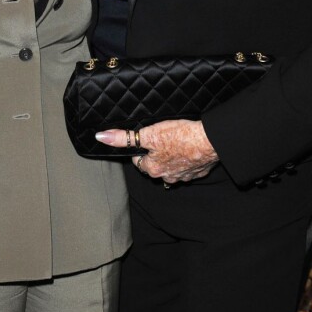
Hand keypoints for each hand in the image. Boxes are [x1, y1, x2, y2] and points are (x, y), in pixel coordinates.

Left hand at [96, 119, 218, 183]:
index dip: (140, 149)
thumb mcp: (148, 133)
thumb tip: (102, 137)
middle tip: (161, 139)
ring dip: (172, 159)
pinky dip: (188, 160)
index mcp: (153, 169)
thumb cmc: (180, 136)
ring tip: (176, 143)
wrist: (210, 141)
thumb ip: (124, 138)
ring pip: (172, 168)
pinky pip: (189, 167)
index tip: (144, 140)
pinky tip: (190, 149)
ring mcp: (184, 176)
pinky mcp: (198, 172)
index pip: (138, 161)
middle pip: (155, 166)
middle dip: (156, 155)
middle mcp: (167, 177)